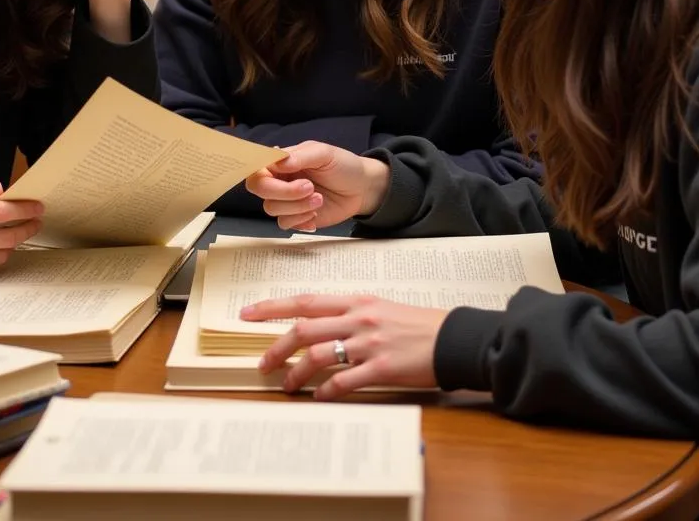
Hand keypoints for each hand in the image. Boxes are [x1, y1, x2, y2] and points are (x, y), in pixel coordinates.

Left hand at [242, 293, 445, 398]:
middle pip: (304, 329)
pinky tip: (319, 398)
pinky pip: (344, 381)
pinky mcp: (382, 367)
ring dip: (297, 373)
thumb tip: (317, 325)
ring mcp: (369, 342)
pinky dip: (326, 391)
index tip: (247, 313)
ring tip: (287, 386)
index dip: (272, 307)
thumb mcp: (380, 308)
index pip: (305, 301)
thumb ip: (349, 314)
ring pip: (318, 355)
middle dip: (277, 347)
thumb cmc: (416, 325)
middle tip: (263, 364)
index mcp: (356, 300)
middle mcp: (358, 318)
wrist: (452, 338)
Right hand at [243, 141, 390, 229]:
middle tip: (310, 187)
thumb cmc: (343, 166)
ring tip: (319, 199)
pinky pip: (285, 224)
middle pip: (261, 189)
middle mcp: (280, 180)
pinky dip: (301, 220)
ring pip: (272, 208)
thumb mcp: (324, 153)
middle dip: (284, 191)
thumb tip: (277, 163)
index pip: (257, 167)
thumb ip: (300, 157)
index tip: (279, 174)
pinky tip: (316, 214)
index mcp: (282, 162)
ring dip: (297, 206)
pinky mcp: (296, 218)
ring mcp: (287, 201)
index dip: (262, 173)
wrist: (362, 189)